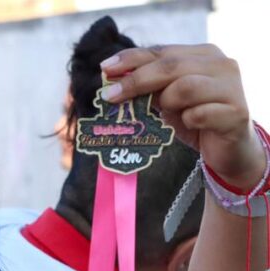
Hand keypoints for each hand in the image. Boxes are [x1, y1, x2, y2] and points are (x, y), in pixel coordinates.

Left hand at [102, 45, 264, 188]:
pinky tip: (190, 125)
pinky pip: (199, 114)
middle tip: (111, 96)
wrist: (228, 148)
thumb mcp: (168, 100)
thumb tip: (113, 83)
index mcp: (203, 55)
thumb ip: (149, 87)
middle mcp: (221, 65)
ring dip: (167, 102)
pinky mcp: (235, 113)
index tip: (105, 69)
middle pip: (171, 66)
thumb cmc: (194, 119)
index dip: (131, 59)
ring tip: (167, 113)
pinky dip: (187, 120)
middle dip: (136, 80)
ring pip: (185, 87)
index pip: (162, 51)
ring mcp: (232, 87)